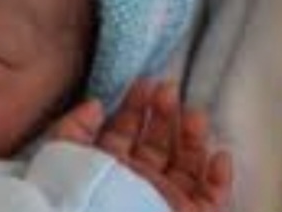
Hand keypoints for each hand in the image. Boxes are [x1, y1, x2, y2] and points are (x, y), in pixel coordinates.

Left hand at [50, 81, 231, 211]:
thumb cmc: (71, 193)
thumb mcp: (63, 153)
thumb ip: (76, 126)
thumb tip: (97, 103)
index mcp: (109, 167)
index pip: (127, 131)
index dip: (136, 105)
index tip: (144, 83)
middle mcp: (138, 181)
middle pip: (159, 143)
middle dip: (165, 114)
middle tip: (168, 90)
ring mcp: (163, 199)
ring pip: (187, 164)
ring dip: (193, 138)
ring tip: (193, 114)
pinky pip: (211, 197)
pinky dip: (218, 178)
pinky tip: (218, 155)